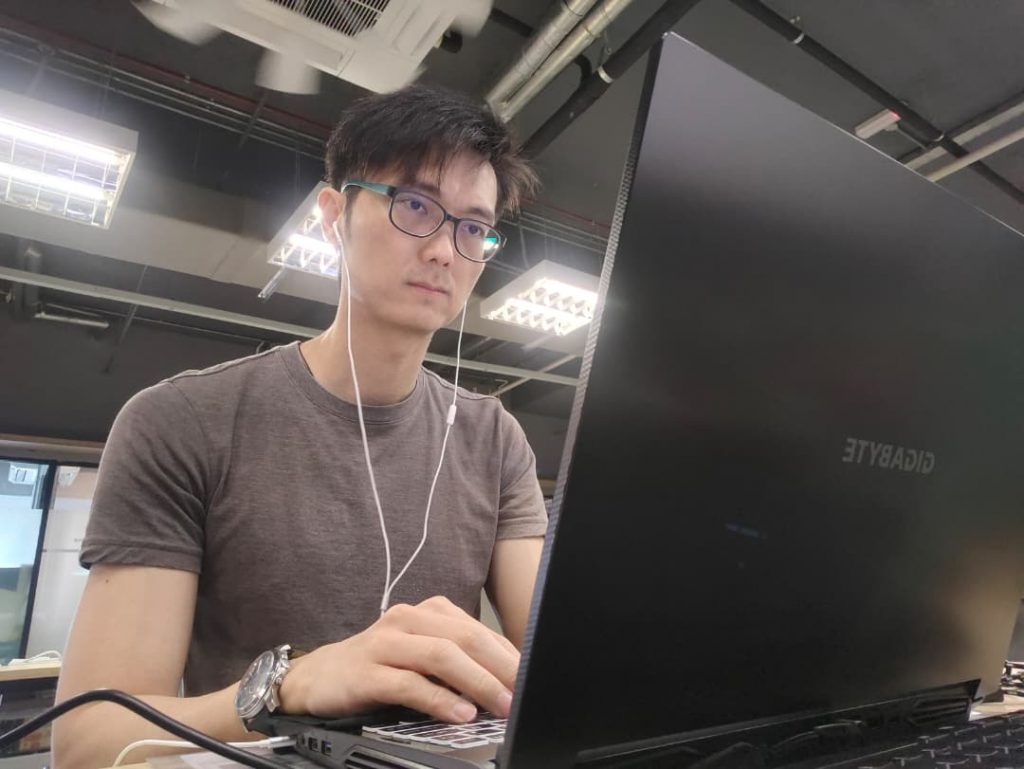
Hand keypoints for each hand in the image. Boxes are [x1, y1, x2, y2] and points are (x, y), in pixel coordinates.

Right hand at [278, 596, 518, 723]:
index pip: (478, 629)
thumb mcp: (419, 655)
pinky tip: (459, 714)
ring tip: (499, 705)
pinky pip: (410, 683)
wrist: (316, 677)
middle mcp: (408, 620)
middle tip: (522, 692)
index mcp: (427, 612)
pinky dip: (440, 699)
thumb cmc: (376, 667)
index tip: (530, 678)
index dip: (508, 655)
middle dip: (501, 667)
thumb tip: (504, 681)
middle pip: (465, 638)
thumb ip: (456, 661)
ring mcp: (385, 643)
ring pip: (441, 656)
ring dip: (477, 682)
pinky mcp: (367, 672)